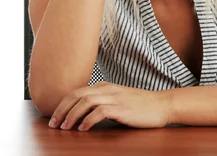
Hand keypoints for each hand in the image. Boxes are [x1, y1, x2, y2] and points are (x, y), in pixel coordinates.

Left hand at [48, 81, 171, 130]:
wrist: (163, 105)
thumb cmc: (141, 105)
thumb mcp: (118, 100)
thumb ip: (103, 102)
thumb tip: (84, 114)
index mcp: (105, 86)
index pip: (77, 92)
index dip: (63, 104)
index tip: (54, 118)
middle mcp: (108, 89)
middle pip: (77, 95)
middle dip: (62, 109)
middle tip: (53, 124)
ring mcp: (115, 98)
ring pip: (85, 102)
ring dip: (72, 115)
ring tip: (65, 128)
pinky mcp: (122, 109)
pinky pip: (100, 112)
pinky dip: (88, 120)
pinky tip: (83, 129)